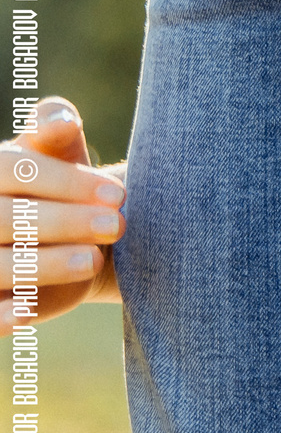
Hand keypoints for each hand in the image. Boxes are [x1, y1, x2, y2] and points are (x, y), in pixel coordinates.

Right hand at [1, 98, 125, 323]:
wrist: (73, 234)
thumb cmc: (65, 183)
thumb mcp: (61, 151)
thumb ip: (56, 129)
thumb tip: (61, 120)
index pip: (15, 172)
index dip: (65, 183)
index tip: (117, 193)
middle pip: (7, 218)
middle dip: (65, 222)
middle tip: (117, 225)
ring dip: (44, 265)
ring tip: (94, 260)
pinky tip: (26, 312)